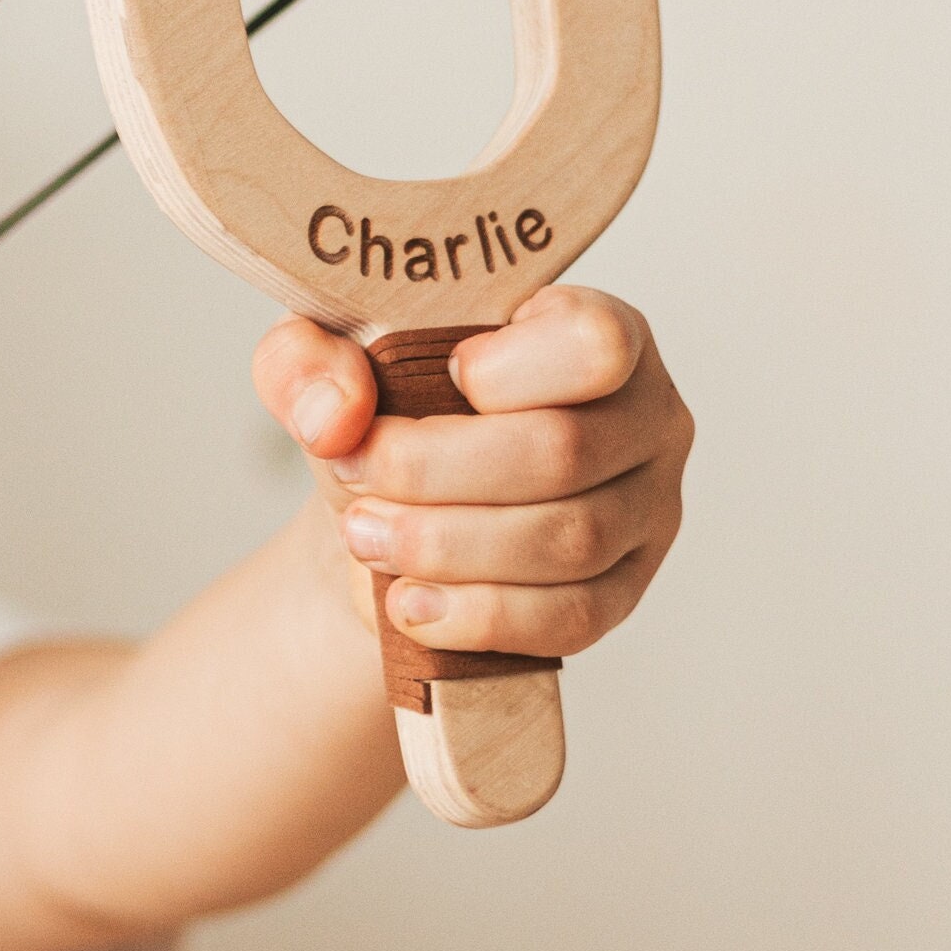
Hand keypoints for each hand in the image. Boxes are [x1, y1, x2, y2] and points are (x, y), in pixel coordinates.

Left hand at [253, 282, 692, 657]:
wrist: (389, 515)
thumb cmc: (386, 420)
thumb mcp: (326, 368)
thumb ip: (305, 361)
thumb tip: (333, 417)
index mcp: (599, 332)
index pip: (595, 343)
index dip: (507, 371)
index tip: (436, 377)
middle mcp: (644, 417)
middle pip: (563, 450)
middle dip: (436, 472)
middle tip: (356, 477)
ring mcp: (644, 513)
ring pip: (568, 540)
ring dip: (446, 546)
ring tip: (365, 538)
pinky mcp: (619, 595)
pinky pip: (569, 618)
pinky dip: (478, 617)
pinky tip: (410, 605)